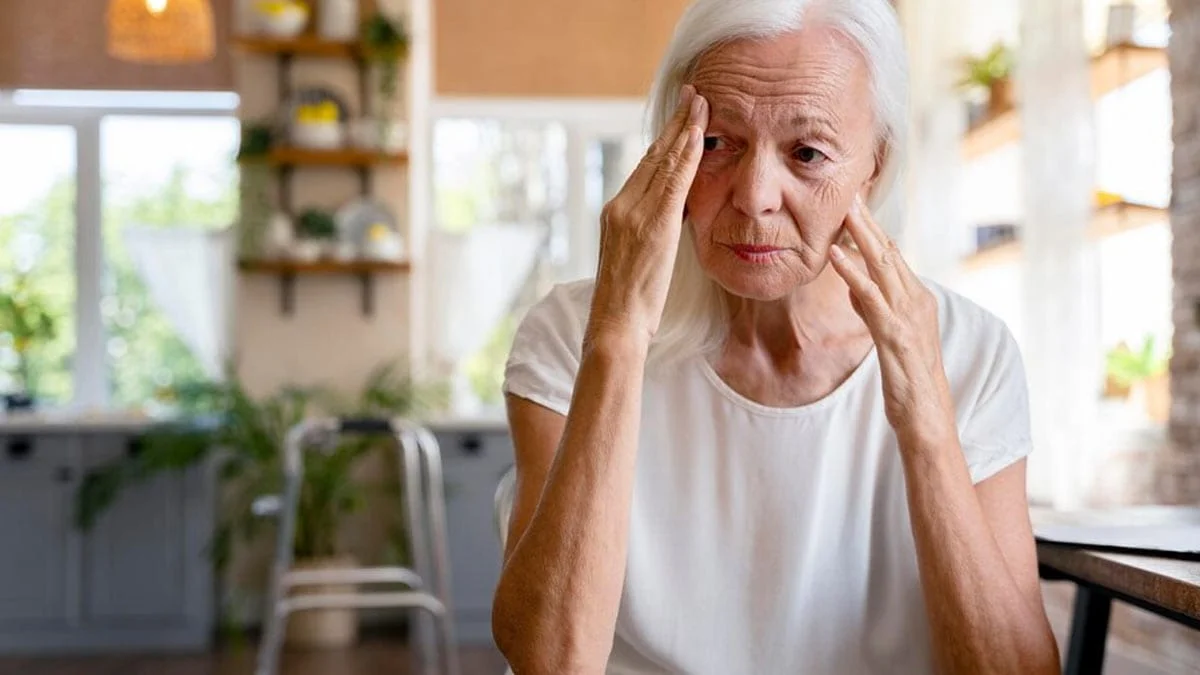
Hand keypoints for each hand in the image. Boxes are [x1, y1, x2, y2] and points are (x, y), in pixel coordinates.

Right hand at [588, 85, 708, 344]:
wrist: (615, 324)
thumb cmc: (628, 305)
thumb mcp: (637, 259)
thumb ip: (649, 232)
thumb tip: (671, 218)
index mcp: (616, 213)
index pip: (645, 168)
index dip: (664, 140)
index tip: (680, 119)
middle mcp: (621, 206)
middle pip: (652, 156)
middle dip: (675, 123)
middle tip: (693, 95)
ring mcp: (633, 213)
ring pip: (663, 162)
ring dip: (685, 129)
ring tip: (701, 104)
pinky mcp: (650, 224)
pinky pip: (673, 182)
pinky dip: (687, 156)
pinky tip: (700, 136)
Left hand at [828, 196, 955, 446]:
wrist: (927, 417)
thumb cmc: (909, 380)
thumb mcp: (888, 336)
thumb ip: (873, 308)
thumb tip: (854, 285)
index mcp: (916, 299)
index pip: (892, 256)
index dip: (873, 229)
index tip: (854, 204)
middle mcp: (916, 300)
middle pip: (889, 252)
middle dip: (868, 221)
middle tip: (850, 191)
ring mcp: (908, 316)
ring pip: (883, 266)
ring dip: (862, 236)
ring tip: (843, 210)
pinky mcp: (895, 334)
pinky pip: (870, 297)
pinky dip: (852, 273)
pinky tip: (836, 256)